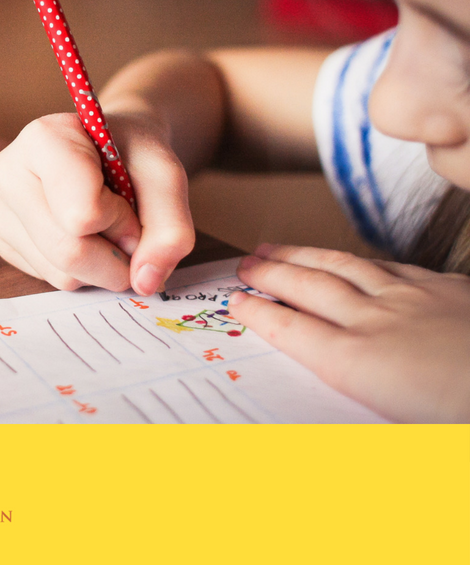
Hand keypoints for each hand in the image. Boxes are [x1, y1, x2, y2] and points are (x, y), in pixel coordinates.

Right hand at [0, 112, 194, 295]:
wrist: (111, 147)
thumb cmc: (133, 153)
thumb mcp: (166, 175)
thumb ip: (170, 227)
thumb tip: (145, 282)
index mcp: (43, 139)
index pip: (82, 214)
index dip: (121, 221)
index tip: (129, 199)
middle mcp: (8, 172)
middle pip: (68, 251)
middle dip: (115, 255)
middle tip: (130, 229)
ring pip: (60, 273)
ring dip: (101, 266)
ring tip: (105, 226)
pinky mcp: (2, 242)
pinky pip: (49, 280)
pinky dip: (82, 270)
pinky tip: (84, 235)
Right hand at [227, 243, 469, 422]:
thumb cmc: (460, 414)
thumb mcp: (404, 434)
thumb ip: (358, 412)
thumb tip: (322, 419)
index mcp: (360, 364)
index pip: (293, 331)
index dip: (259, 313)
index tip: (234, 301)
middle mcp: (377, 323)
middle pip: (310, 289)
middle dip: (271, 274)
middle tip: (244, 263)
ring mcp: (411, 298)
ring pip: (343, 268)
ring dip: (303, 256)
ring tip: (276, 247)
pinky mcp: (444, 288)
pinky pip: (387, 265)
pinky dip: (357, 259)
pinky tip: (350, 258)